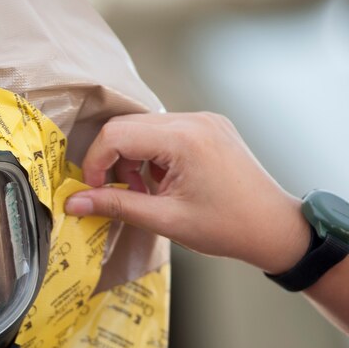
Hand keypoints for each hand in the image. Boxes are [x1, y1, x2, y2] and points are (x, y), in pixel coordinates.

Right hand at [64, 112, 309, 274]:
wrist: (275, 227)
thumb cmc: (227, 227)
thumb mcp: (165, 220)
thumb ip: (116, 206)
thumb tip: (73, 202)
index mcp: (184, 139)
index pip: (116, 134)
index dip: (95, 163)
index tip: (93, 192)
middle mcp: (194, 120)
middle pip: (127, 126)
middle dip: (112, 161)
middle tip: (115, 194)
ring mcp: (204, 120)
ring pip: (144, 128)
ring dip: (132, 159)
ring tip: (144, 193)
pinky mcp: (209, 127)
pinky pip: (165, 132)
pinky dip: (152, 156)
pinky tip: (162, 184)